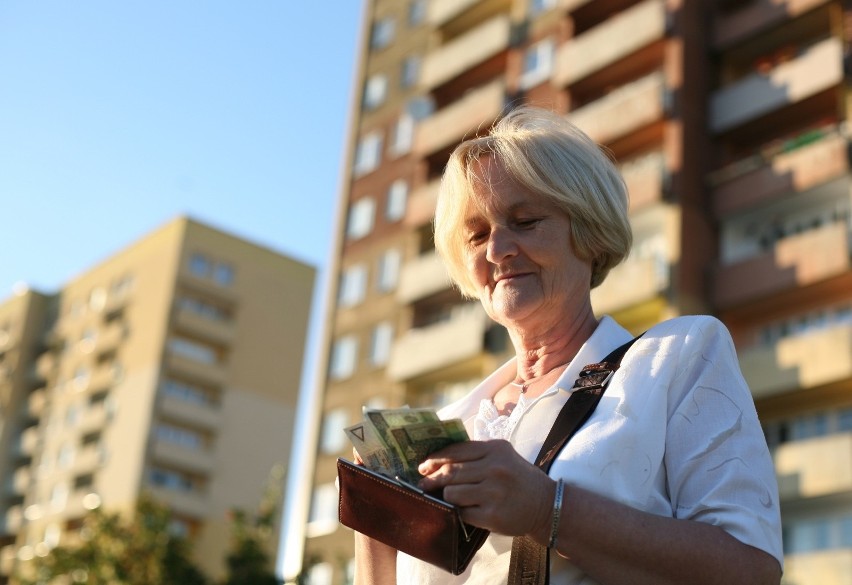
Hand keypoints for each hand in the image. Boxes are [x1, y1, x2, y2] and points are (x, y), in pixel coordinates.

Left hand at [417, 439, 553, 540]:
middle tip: (422, 485)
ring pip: (452, 493)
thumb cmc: (519, 479)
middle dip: (432, 479)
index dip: (435, 458)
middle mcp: (495, 468)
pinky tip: (464, 511)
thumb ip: (476, 455)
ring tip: (449, 498)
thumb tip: (438, 461)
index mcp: (495, 449)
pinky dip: (459, 512)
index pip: (456, 451)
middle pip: (450, 472)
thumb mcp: (503, 457)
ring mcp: (494, 492)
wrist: (547, 505)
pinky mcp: (492, 515)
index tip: (424, 465)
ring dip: (447, 497)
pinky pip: (462, 513)